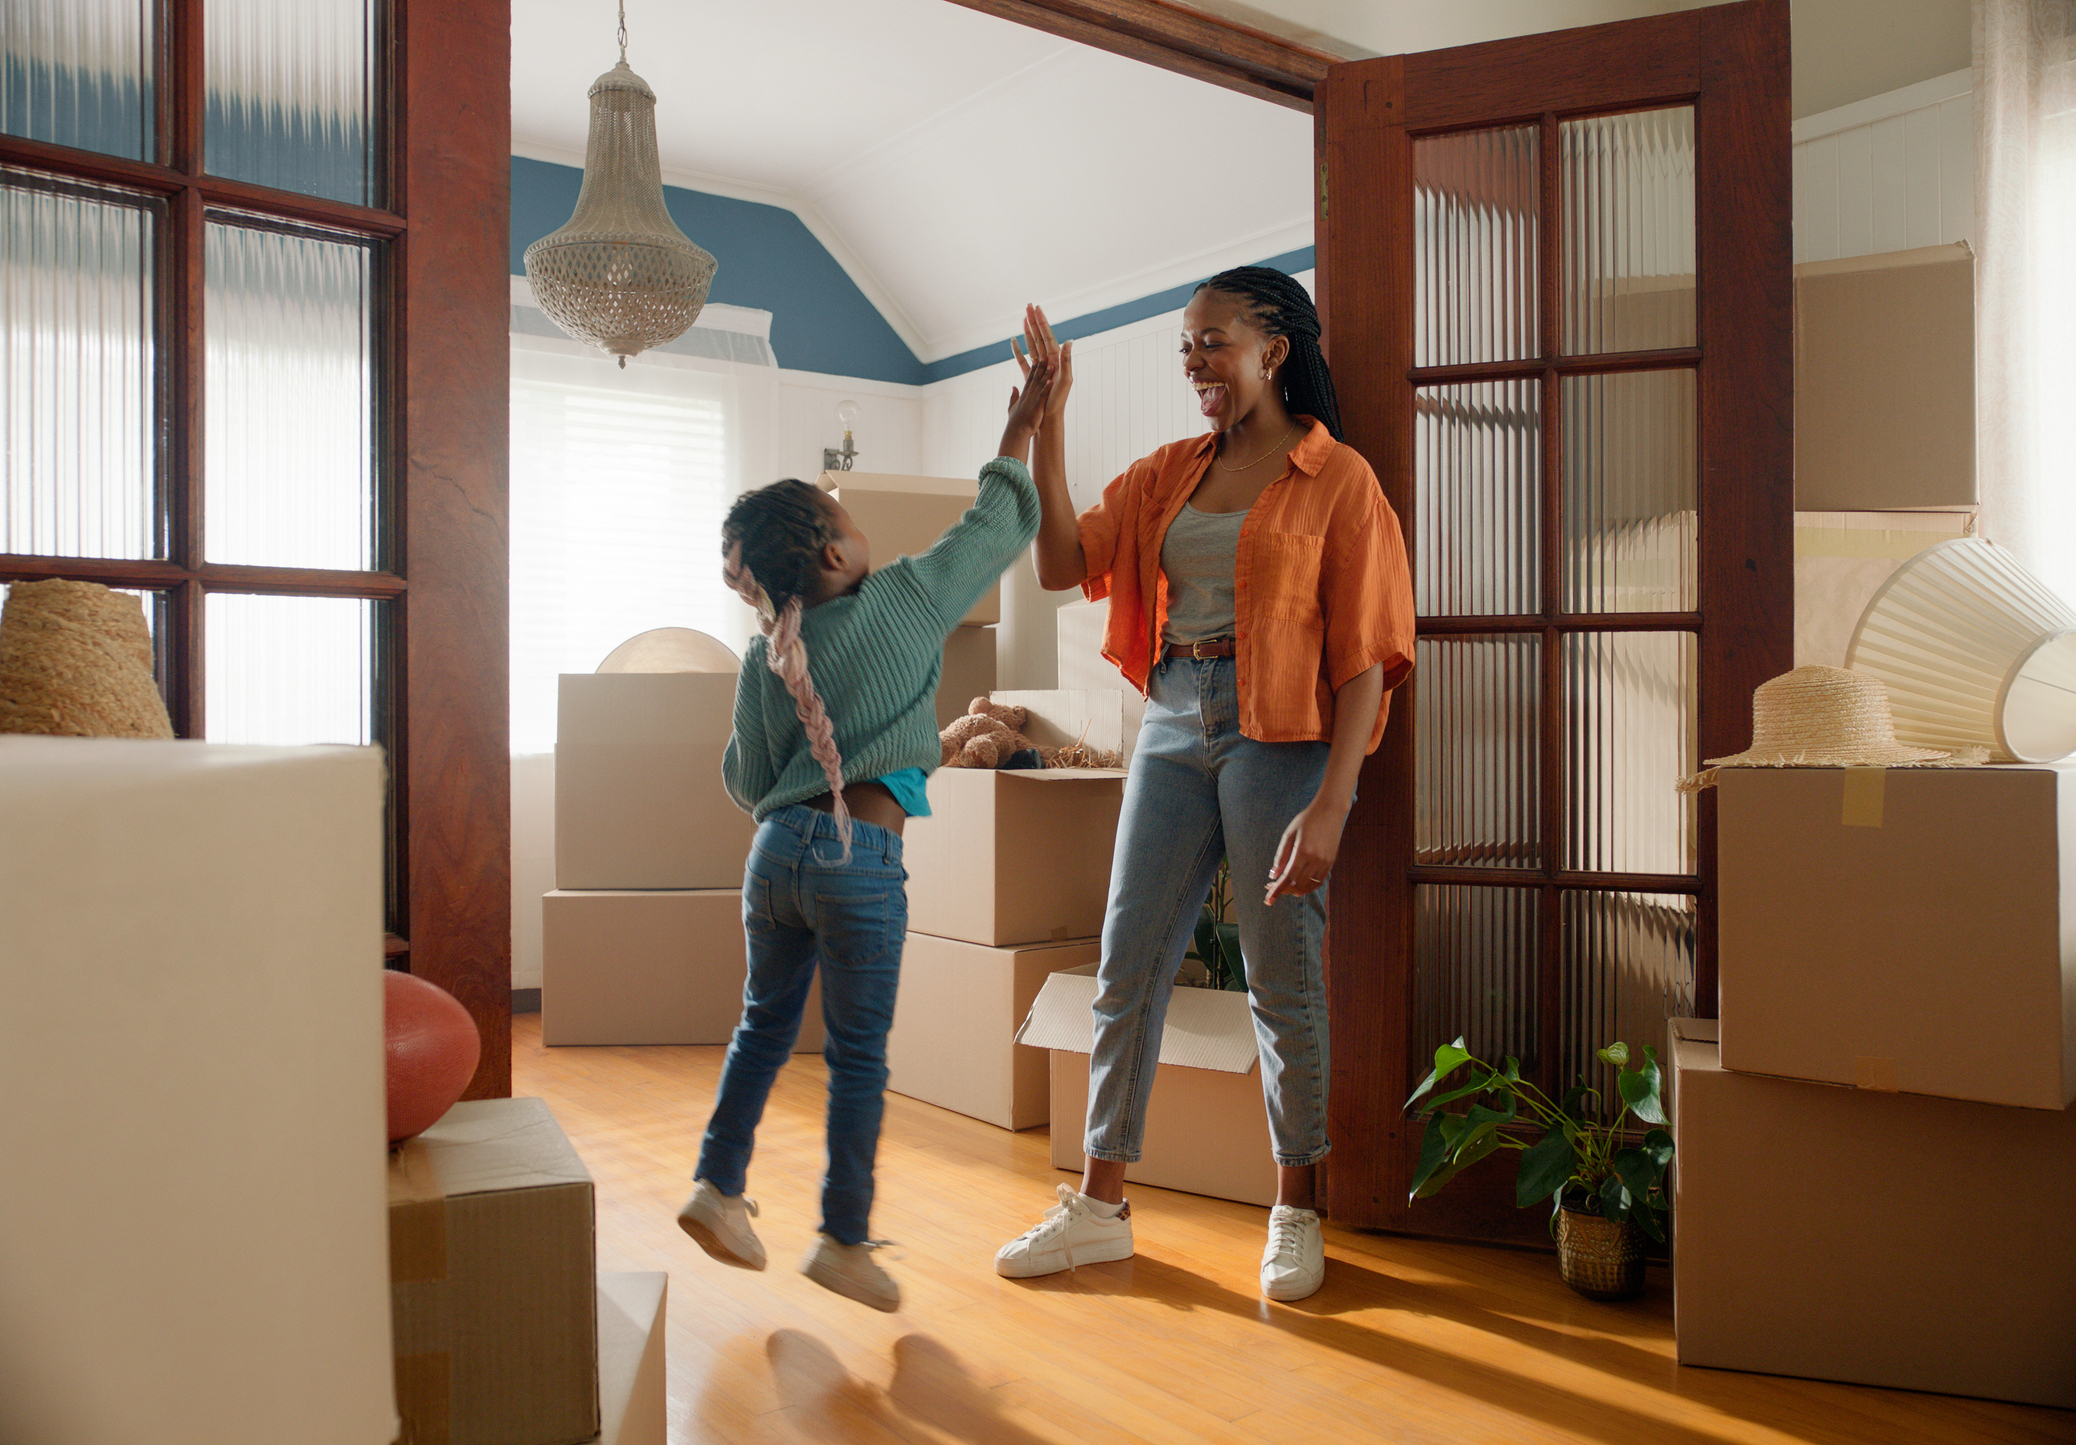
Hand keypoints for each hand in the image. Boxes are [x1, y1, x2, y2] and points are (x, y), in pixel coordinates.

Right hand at [997, 354, 1052, 462]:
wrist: (1016, 432)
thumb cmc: (1015, 422)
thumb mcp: (1012, 407)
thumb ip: (1013, 396)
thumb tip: (1013, 387)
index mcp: (1024, 394)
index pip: (1030, 378)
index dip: (1034, 368)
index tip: (1038, 358)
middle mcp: (1028, 394)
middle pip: (1035, 377)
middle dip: (1040, 365)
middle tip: (1045, 354)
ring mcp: (1033, 399)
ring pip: (1040, 384)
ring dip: (1045, 374)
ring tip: (1051, 364)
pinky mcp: (1037, 406)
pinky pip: (1043, 395)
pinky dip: (1047, 387)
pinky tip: (1051, 380)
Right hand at [1012, 304, 1073, 425]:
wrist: (1049, 416)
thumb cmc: (1058, 400)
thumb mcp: (1065, 380)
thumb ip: (1066, 360)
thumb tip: (1068, 341)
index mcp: (1056, 359)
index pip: (1048, 335)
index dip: (1042, 321)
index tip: (1037, 308)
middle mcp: (1049, 360)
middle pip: (1040, 336)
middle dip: (1034, 320)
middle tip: (1028, 306)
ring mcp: (1040, 367)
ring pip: (1032, 344)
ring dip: (1028, 331)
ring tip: (1023, 318)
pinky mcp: (1032, 375)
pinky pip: (1023, 359)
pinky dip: (1018, 350)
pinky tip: (1014, 341)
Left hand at [1264, 795, 1350, 905]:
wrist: (1330, 811)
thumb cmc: (1307, 820)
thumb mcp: (1289, 834)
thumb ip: (1281, 856)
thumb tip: (1273, 875)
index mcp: (1302, 852)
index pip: (1287, 878)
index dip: (1277, 890)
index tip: (1268, 900)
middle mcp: (1315, 860)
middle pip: (1297, 884)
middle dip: (1283, 890)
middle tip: (1272, 888)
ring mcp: (1325, 862)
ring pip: (1309, 886)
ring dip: (1296, 890)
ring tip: (1285, 888)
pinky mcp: (1331, 862)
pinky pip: (1319, 881)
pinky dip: (1309, 886)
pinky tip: (1300, 885)